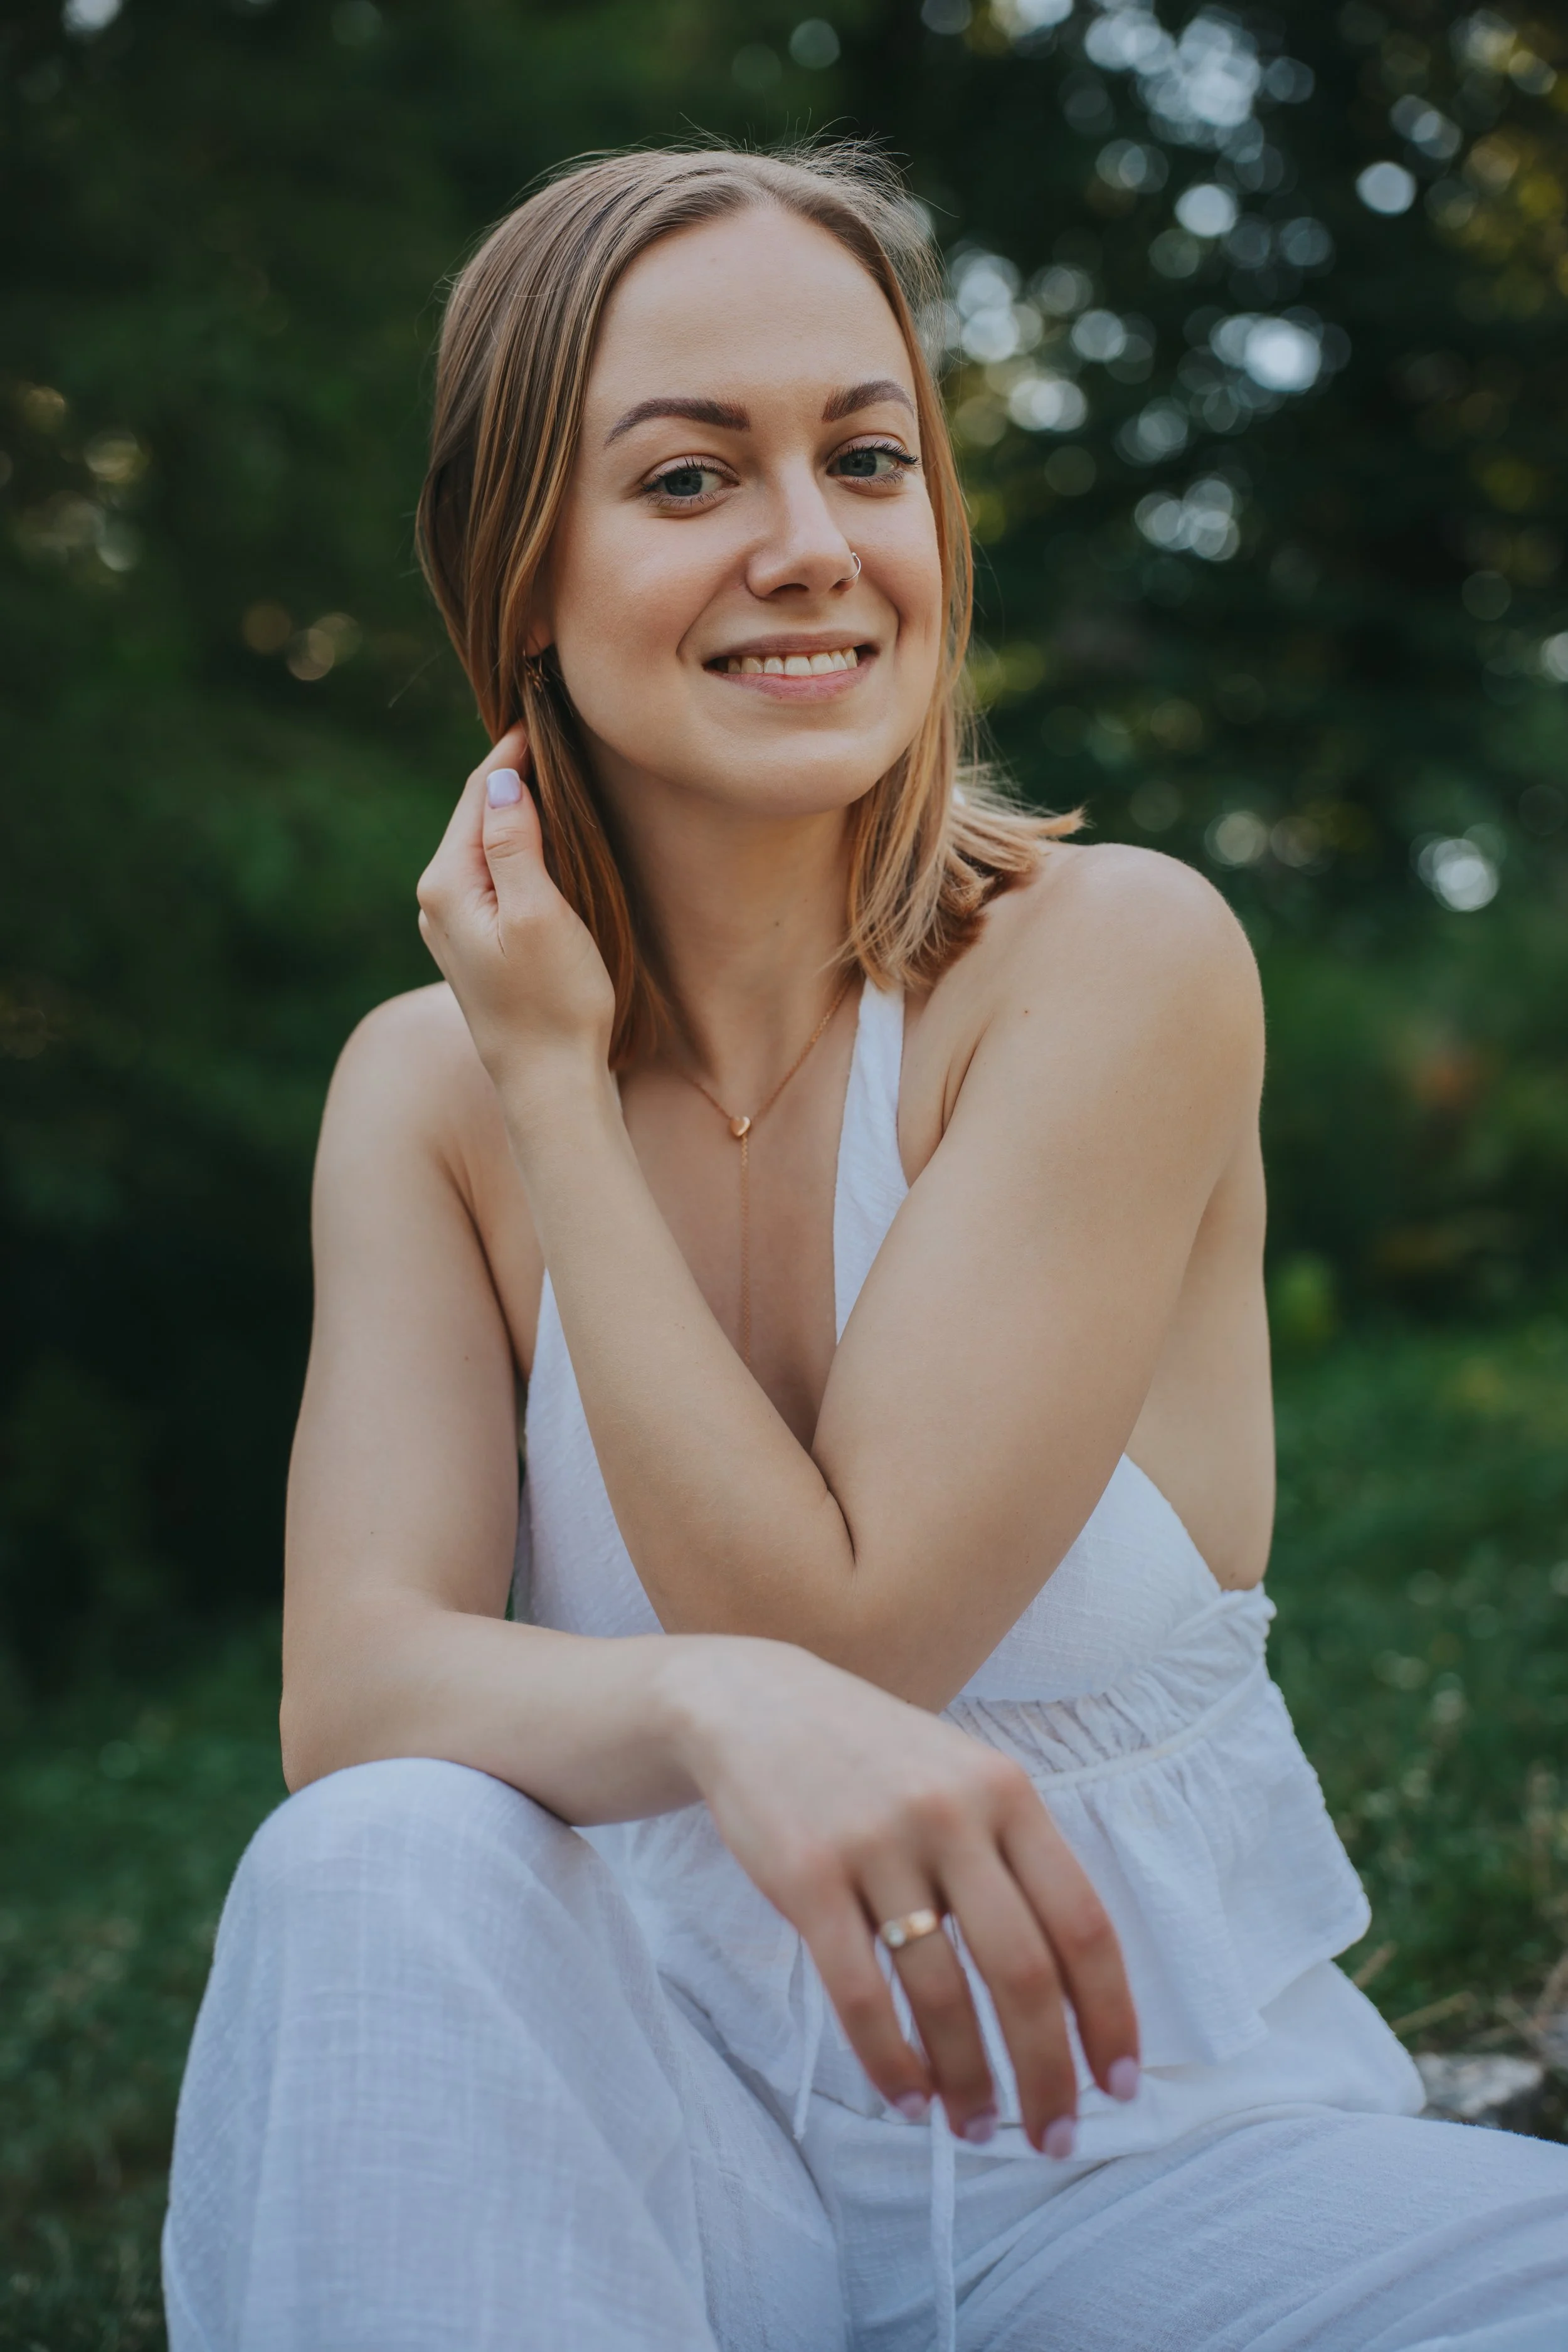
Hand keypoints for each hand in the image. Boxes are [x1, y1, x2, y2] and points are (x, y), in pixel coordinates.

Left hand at [416, 728, 616, 1108]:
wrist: (549, 1083)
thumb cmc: (554, 1002)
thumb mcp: (540, 912)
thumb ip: (515, 842)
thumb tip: (500, 778)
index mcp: (445, 884)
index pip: (475, 794)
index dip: (510, 751)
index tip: (540, 711)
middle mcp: (437, 900)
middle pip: (475, 815)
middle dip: (510, 775)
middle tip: (549, 728)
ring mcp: (453, 925)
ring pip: (485, 846)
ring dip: (516, 811)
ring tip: (553, 771)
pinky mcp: (476, 945)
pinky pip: (494, 876)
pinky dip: (519, 848)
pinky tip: (547, 838)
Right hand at [669, 1637, 1139, 2153]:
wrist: (754, 1705)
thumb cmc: (876, 1758)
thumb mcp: (964, 1776)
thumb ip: (1018, 1860)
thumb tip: (1075, 1994)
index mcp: (1008, 1792)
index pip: (1083, 1923)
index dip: (1109, 2015)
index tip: (1119, 2085)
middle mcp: (952, 1813)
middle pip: (1023, 1973)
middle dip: (1048, 2074)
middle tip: (1055, 2137)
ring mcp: (877, 1843)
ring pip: (943, 1995)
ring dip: (967, 2082)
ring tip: (976, 2129)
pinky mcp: (807, 1875)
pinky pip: (860, 1994)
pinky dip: (890, 2062)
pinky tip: (907, 2098)